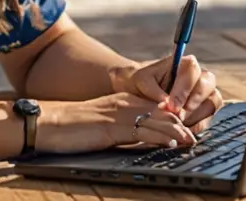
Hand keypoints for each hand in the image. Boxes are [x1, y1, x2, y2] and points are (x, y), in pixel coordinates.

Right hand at [36, 92, 195, 154]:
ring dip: (177, 131)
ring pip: (157, 119)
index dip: (175, 117)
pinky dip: (161, 137)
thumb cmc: (73, 126)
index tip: (188, 129)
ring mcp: (119, 114)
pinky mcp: (112, 127)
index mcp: (123, 100)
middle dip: (182, 124)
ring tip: (190, 141)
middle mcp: (125, 103)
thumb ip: (124, 127)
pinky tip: (171, 143)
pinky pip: (142, 131)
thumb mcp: (104, 123)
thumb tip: (142, 139)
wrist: (49, 122)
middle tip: (196, 136)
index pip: (157, 107)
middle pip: (162, 111)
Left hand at [112, 55, 222, 131]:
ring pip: (211, 104)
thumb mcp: (142, 82)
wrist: (141, 93)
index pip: (193, 71)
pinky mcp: (205, 111)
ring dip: (195, 116)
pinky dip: (196, 127)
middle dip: (192, 104)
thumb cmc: (142, 82)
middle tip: (177, 116)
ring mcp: (205, 94)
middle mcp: (199, 76)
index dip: (184, 89)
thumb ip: (154, 90)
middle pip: (208, 86)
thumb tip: (166, 103)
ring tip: (177, 125)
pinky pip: (208, 119)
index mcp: (184, 64)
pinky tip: (181, 131)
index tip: (171, 105)